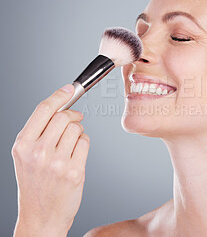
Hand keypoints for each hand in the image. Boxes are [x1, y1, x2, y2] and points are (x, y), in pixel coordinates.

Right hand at [11, 84, 89, 236]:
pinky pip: (86, 142)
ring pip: (77, 129)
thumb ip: (40, 132)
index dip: (59, 95)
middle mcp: (38, 152)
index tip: (70, 88)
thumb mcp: (26, 156)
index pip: (43, 110)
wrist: (41, 217)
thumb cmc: (35, 185)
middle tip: (75, 121)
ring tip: (70, 147)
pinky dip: (84, 144)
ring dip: (78, 133)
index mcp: (22, 145)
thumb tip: (64, 107)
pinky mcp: (74, 171)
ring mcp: (56, 162)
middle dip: (73, 116)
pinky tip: (76, 156)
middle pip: (64, 117)